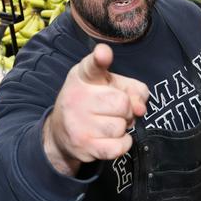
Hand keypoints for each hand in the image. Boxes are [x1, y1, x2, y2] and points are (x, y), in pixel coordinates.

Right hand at [43, 43, 148, 175]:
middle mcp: (77, 97)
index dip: (100, 58)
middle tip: (115, 111)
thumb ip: (133, 89)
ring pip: (121, 127)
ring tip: (109, 124)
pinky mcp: (83, 145)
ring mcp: (78, 123)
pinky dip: (123, 144)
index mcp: (84, 76)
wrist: (61, 132)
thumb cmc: (93, 103)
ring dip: (122, 128)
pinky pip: (118, 147)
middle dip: (126, 110)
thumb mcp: (111, 86)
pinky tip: (114, 138)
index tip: (103, 53)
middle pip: (122, 103)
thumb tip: (140, 109)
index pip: (92, 65)